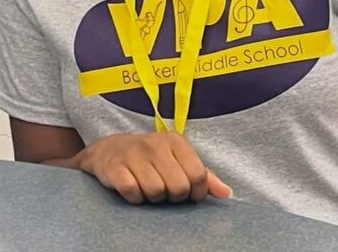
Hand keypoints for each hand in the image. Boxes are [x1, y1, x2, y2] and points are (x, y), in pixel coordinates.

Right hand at [78, 132, 231, 204]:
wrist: (110, 149)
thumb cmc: (150, 158)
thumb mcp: (178, 160)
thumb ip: (203, 176)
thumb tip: (226, 193)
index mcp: (175, 140)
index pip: (198, 175)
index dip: (195, 192)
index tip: (187, 192)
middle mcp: (154, 144)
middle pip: (178, 187)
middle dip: (173, 195)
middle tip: (164, 189)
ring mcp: (133, 154)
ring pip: (156, 192)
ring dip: (153, 197)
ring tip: (148, 187)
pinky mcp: (115, 166)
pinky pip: (133, 192)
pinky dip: (135, 197)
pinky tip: (133, 188)